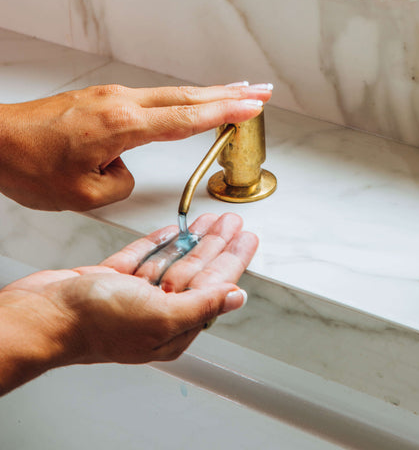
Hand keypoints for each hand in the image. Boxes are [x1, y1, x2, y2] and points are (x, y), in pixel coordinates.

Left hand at [0, 82, 272, 210]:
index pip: (184, 118)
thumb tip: (127, 169)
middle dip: (229, 93)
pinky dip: (180, 98)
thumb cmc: (27, 166)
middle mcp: (121, 102)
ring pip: (172, 94)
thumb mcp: (82, 195)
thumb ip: (120, 184)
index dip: (223, 112)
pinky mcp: (103, 99)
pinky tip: (188, 103)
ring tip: (237, 93)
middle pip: (187, 96)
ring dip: (207, 93)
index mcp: (122, 125)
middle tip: (261, 91)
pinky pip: (152, 98)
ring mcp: (112, 96)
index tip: (253, 106)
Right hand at [0, 213, 257, 394]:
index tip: (248, 238)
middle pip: (196, 271)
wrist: (42, 314)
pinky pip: (143, 256)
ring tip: (211, 219)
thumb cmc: (93, 323)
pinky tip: (173, 230)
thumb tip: (236, 298)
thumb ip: (201, 305)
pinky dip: (159, 241)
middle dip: (217, 244)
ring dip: (192, 239)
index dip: (233, 260)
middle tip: (232, 221)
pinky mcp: (111, 280)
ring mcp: (132, 295)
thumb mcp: (160, 315)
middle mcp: (155, 312)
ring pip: (171, 261)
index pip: (214, 287)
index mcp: (172, 328)